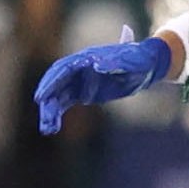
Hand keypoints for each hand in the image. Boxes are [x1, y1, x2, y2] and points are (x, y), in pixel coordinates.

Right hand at [33, 28, 172, 135]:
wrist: (146, 66)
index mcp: (87, 58)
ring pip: (57, 96)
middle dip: (47, 98)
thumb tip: (96, 65)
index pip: (64, 68)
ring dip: (49, 111)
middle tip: (42, 116)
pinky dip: (56, 115)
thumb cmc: (139, 61)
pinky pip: (63, 104)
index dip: (52, 82)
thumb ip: (115, 63)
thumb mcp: (131, 61)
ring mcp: (78, 82)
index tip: (42, 97)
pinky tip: (51, 128)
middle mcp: (78, 69)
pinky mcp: (81, 93)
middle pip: (56, 83)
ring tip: (46, 129)